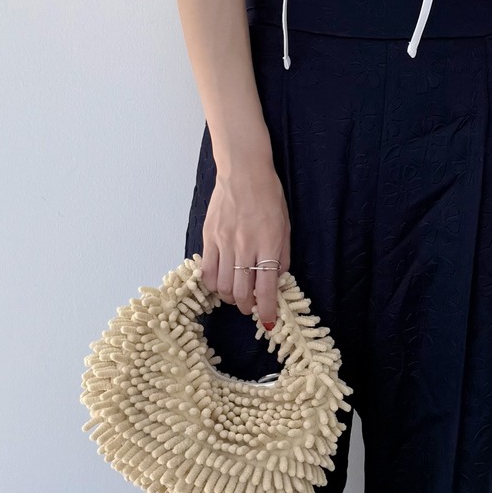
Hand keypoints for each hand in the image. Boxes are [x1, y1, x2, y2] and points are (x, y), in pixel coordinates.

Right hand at [200, 155, 290, 330]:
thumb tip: (275, 282)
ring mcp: (224, 242)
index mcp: (269, 244)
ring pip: (222, 286)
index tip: (267, 321)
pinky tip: (220, 283)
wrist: (243, 172)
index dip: (266, 310)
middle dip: (247, 307)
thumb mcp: (285, 227)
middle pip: (241, 292)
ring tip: (235, 295)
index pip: (266, 288)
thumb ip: (281, 257)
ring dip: (229, 297)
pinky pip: (206, 271)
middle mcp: (245, 246)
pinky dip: (212, 284)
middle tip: (250, 307)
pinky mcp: (209, 237)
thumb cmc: (269, 197)